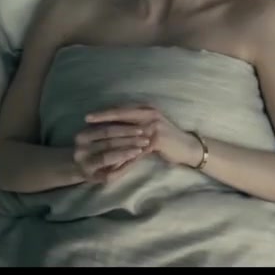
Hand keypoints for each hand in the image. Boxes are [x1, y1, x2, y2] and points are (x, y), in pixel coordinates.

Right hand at [72, 119, 150, 183]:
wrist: (77, 166)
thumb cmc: (93, 146)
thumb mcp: (98, 135)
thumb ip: (111, 128)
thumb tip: (135, 122)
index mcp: (82, 137)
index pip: (107, 131)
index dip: (124, 130)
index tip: (140, 129)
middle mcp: (80, 151)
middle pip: (109, 144)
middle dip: (129, 141)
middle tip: (147, 140)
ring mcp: (84, 165)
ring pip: (108, 157)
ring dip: (127, 153)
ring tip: (141, 149)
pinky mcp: (91, 178)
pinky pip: (110, 174)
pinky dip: (124, 167)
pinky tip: (134, 162)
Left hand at [85, 105, 202, 167]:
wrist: (188, 147)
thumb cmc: (168, 139)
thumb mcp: (151, 127)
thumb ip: (135, 125)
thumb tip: (115, 128)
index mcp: (146, 110)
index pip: (122, 109)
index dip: (105, 112)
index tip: (88, 115)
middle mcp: (149, 115)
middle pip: (122, 116)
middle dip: (103, 119)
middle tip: (86, 121)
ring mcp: (153, 127)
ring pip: (126, 134)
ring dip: (110, 141)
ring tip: (95, 145)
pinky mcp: (156, 141)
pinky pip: (135, 151)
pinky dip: (124, 159)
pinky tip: (113, 165)